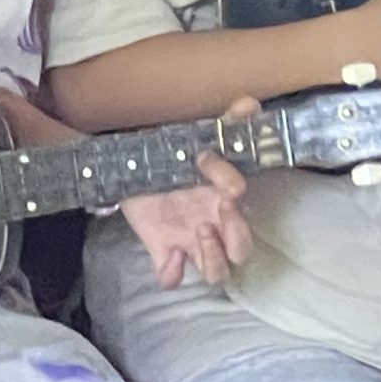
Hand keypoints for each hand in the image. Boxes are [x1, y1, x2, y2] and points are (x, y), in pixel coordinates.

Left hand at [124, 100, 253, 287]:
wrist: (131, 171)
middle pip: (242, 251)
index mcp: (221, 197)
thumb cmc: (171, 158)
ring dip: (213, 258)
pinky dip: (173, 271)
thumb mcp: (194, 138)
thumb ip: (225, 122)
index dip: (229, 182)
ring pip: (217, 274)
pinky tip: (168, 255)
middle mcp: (213, 225)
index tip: (204, 159)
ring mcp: (189, 242)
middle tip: (213, 216)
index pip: (241, 199)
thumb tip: (249, 103)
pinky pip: (173, 278)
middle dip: (235, 236)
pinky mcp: (163, 252)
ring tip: (197, 233)